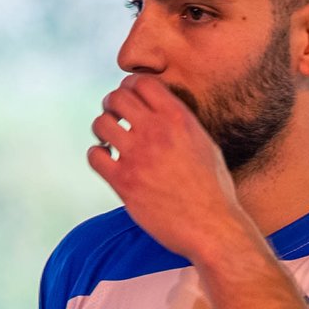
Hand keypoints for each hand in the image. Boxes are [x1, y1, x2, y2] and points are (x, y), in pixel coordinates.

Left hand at [87, 75, 254, 262]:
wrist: (212, 226)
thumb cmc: (214, 190)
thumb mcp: (205, 144)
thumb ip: (182, 124)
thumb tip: (162, 112)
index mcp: (179, 118)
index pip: (141, 82)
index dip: (130, 88)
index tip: (130, 101)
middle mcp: (156, 132)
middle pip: (116, 97)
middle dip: (112, 105)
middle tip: (116, 118)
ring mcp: (138, 156)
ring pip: (101, 124)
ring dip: (102, 129)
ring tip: (110, 140)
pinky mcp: (124, 182)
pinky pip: (94, 156)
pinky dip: (97, 155)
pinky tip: (108, 162)